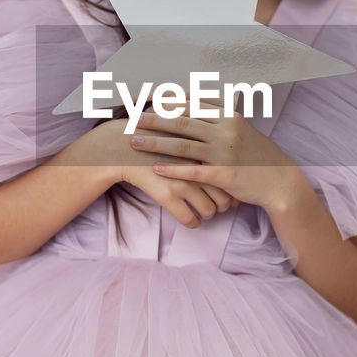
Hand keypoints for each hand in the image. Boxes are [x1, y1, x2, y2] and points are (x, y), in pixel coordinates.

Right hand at [81, 114, 239, 228]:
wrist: (125, 145)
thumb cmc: (156, 137)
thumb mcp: (184, 133)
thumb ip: (203, 144)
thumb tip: (223, 159)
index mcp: (205, 150)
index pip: (229, 177)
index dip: (231, 189)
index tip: (230, 194)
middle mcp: (198, 166)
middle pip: (224, 196)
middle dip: (224, 206)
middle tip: (220, 206)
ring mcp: (183, 181)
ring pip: (209, 210)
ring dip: (208, 215)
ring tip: (204, 211)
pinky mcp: (168, 195)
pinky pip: (189, 219)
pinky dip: (193, 223)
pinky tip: (191, 220)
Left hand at [128, 101, 300, 212]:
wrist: (279, 181)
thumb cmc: (255, 154)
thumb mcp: (239, 129)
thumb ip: (216, 116)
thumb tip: (189, 102)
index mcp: (229, 115)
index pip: (190, 102)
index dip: (164, 101)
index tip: (142, 100)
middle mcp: (227, 130)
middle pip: (182, 121)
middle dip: (153, 119)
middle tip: (131, 119)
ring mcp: (226, 152)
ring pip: (183, 145)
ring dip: (156, 143)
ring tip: (134, 142)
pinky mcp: (225, 175)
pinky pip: (194, 171)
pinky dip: (173, 170)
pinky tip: (155, 169)